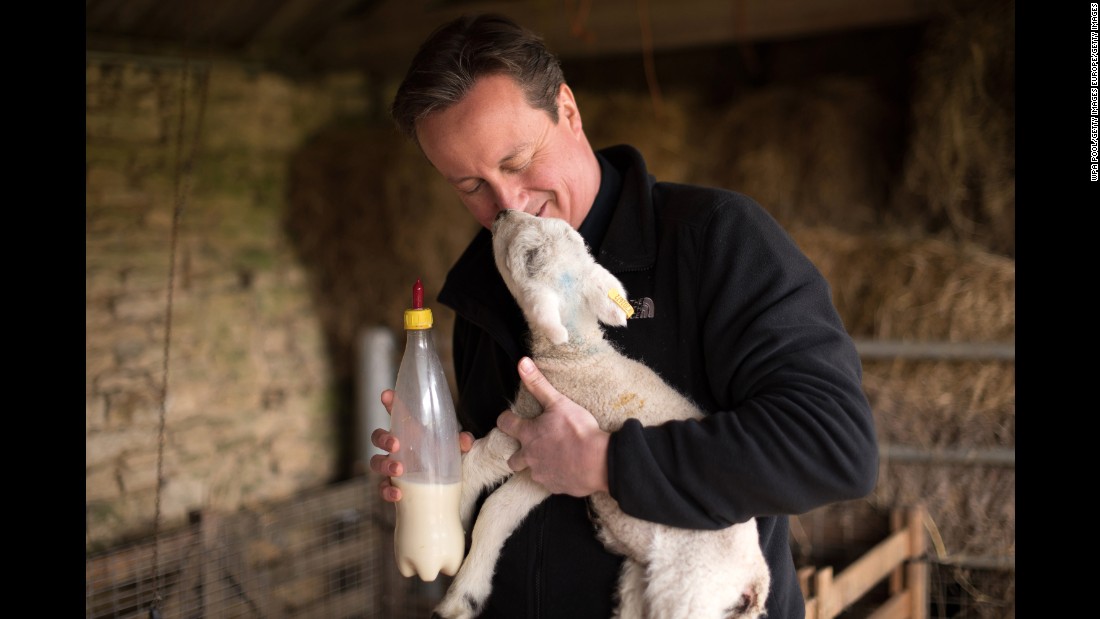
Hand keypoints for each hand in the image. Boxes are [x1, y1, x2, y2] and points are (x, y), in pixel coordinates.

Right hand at [369, 388, 473, 502]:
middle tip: (396, 444)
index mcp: (410, 433)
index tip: (387, 395)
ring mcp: (391, 467)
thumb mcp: (453, 450)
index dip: (390, 403)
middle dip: (383, 438)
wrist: (444, 491)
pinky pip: (382, 488)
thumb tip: (465, 441)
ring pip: (375, 461)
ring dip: (384, 465)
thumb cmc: (443, 461)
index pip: (397, 414)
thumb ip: (460, 443)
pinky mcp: (392, 487)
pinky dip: (387, 492)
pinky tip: (398, 495)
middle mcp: (397, 448)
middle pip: (378, 437)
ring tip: (398, 470)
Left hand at [496, 357, 609, 496]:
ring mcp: (542, 474)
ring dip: (537, 466)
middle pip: (512, 460)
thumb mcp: (558, 402)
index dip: (505, 420)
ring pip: (531, 472)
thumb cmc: (578, 430)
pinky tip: (567, 469)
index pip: (506, 425)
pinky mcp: (555, 487)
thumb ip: (538, 384)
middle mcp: (530, 457)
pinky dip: (555, 476)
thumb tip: (522, 363)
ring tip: (551, 458)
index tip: (508, 419)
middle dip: (517, 454)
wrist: (598, 461)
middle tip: (529, 447)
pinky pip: (550, 483)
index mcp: (529, 434)